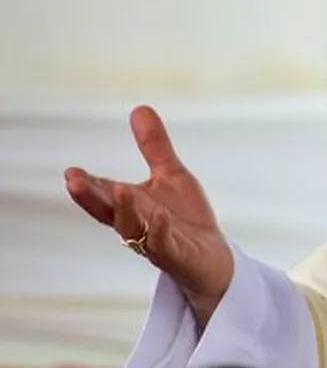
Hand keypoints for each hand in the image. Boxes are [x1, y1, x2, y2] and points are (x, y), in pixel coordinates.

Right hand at [63, 106, 234, 323]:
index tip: (71, 172)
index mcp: (132, 206)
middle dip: (92, 197)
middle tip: (74, 181)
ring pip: (134, 231)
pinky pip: (165, 246)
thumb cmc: (186, 219)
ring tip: (121, 189)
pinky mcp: (178, 257)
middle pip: (110, 212)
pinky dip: (160, 232)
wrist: (213, 260)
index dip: (88, 186)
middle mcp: (139, 226)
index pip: (105, 195)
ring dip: (125, 212)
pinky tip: (160, 215)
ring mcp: (157, 243)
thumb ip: (154, 147)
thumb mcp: (172, 175)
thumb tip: (139, 108)